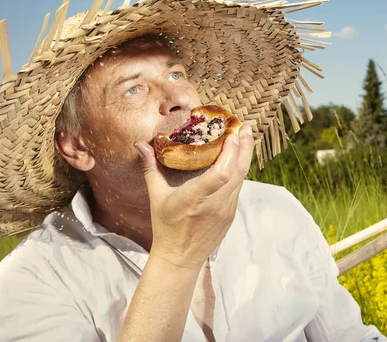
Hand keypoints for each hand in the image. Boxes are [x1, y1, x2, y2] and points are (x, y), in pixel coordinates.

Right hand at [134, 125, 254, 270]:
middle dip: (245, 147)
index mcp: (196, 197)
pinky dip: (240, 171)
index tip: (233, 134)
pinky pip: (239, 188)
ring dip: (244, 157)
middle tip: (245, 128)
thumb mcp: (156, 196)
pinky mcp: (231, 214)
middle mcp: (216, 203)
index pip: (222, 173)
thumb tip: (140, 145)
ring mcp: (226, 209)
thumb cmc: (165, 227)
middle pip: (238, 171)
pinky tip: (238, 159)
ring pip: (242, 179)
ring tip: (245, 138)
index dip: (231, 152)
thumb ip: (150, 168)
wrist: (179, 258)